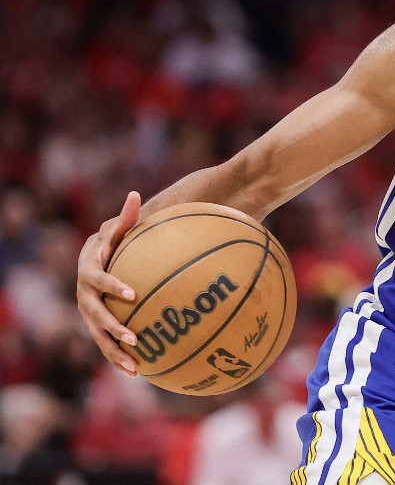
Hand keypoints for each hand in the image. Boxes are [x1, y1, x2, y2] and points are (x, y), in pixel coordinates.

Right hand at [76, 191, 141, 375]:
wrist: (98, 261)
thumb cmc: (115, 242)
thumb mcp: (119, 228)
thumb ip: (127, 216)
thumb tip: (135, 194)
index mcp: (89, 270)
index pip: (98, 279)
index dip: (113, 286)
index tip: (133, 294)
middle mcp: (84, 294)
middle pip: (95, 314)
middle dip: (113, 327)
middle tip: (135, 337)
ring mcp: (88, 312)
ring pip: (99, 336)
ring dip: (115, 352)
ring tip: (136, 366)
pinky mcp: (97, 326)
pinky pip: (106, 345)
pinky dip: (119, 358)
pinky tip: (139, 373)